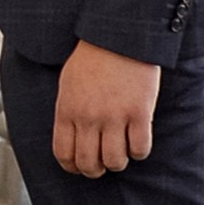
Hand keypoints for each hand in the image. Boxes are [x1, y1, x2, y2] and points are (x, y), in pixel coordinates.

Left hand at [51, 41, 160, 177]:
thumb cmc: (93, 56)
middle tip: (102, 164)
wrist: (118, 34)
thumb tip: (71, 138)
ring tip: (121, 153)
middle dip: (95, 170)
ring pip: (115, 161)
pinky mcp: (139, 113)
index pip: (63, 154)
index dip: (72, 167)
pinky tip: (138, 143)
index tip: (79, 167)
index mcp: (67, 110)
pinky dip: (139, 152)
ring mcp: (114, 116)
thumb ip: (68, 112)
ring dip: (118, 162)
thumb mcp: (68, 83)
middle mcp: (88, 117)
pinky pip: (140, 149)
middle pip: (88, 164)